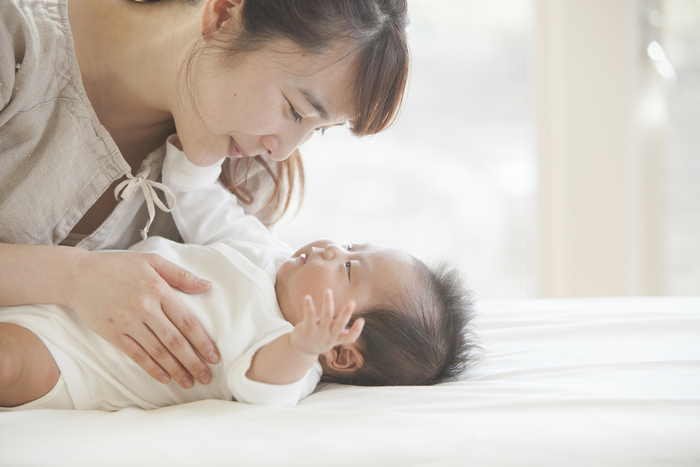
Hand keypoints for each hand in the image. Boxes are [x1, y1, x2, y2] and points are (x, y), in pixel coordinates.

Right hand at [67, 250, 219, 388]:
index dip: (203, 342)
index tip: (215, 356)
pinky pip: (137, 355)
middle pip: (175, 341)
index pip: (187, 322)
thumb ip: (181, 275)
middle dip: (194, 362)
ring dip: (176, 370)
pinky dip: (152, 369)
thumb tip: (207, 286)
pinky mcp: (113, 334)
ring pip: (158, 352)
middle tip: (207, 377)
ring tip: (190, 382)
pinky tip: (165, 378)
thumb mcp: (152, 262)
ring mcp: (128, 323)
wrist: (78, 275)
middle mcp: (145, 308)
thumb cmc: (118, 266)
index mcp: (158, 290)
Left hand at [289, 289, 363, 356]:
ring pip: (325, 315)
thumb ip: (341, 335)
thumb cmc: (319, 341)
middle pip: (339, 324)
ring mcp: (317, 333)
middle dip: (346, 313)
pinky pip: (309, 315)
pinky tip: (307, 297)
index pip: (348, 337)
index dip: (356, 330)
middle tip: (352, 302)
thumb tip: (354, 336)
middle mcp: (328, 336)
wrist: (300, 350)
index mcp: (336, 337)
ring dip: (327, 302)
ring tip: (328, 290)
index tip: (361, 320)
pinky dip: (309, 306)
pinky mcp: (306, 328)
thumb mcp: (331, 340)